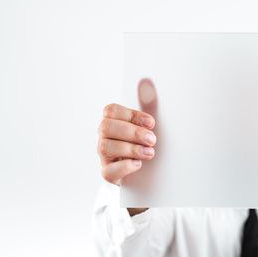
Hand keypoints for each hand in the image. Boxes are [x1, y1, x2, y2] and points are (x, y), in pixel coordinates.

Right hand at [97, 79, 157, 214]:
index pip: (111, 110)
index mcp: (113, 122)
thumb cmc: (147, 144)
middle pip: (106, 126)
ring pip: (106, 147)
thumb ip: (148, 104)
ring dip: (131, 148)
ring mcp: (104, 157)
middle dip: (132, 132)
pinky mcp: (109, 175)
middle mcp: (104, 137)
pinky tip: (139, 164)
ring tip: (150, 152)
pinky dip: (124, 166)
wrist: (150, 175)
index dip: (131, 115)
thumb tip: (147, 81)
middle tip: (153, 139)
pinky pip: (107, 171)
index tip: (152, 123)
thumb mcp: (149, 125)